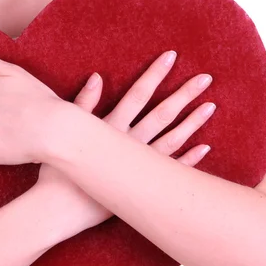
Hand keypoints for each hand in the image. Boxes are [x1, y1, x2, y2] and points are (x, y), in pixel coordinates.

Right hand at [36, 50, 215, 230]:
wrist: (56, 210)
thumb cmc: (56, 172)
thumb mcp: (65, 133)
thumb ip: (82, 103)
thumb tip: (97, 76)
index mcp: (110, 129)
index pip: (137, 95)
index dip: (154, 74)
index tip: (171, 56)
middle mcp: (128, 145)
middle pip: (161, 115)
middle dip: (183, 95)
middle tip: (206, 79)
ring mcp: (136, 167)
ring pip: (171, 141)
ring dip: (191, 124)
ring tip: (210, 107)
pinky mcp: (139, 188)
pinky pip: (170, 171)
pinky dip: (188, 159)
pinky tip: (204, 148)